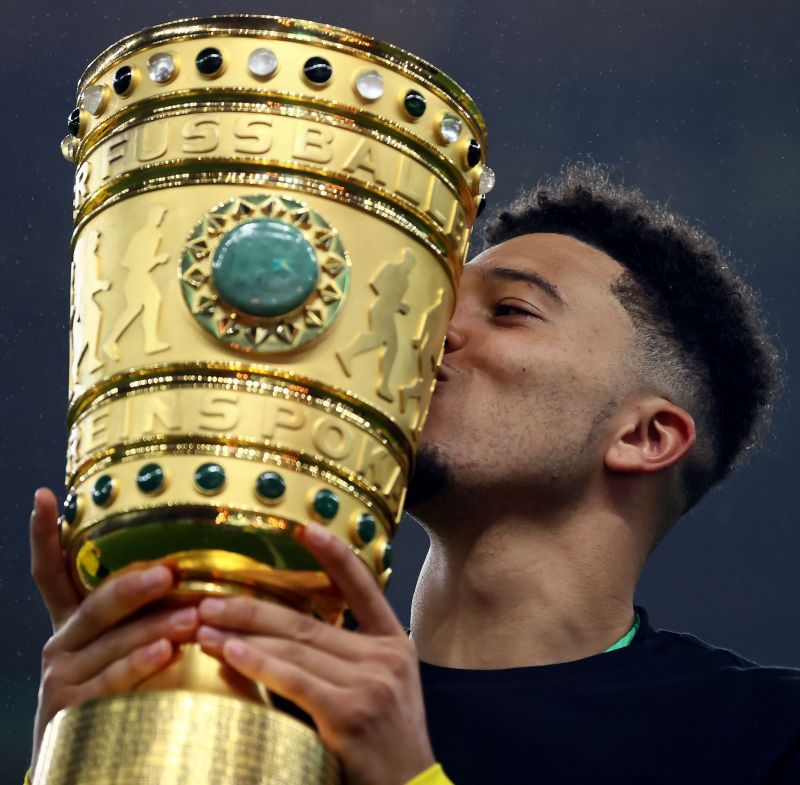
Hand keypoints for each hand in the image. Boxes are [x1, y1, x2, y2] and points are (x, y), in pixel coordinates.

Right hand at [29, 488, 198, 773]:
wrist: (86, 761)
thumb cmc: (125, 689)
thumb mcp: (128, 645)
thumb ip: (148, 613)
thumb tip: (193, 569)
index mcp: (73, 622)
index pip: (51, 572)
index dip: (45, 535)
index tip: (43, 496)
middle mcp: (61, 643)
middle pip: (96, 605)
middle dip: (134, 587)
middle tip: (171, 573)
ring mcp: (61, 677)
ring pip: (111, 643)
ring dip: (153, 627)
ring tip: (191, 619)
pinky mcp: (69, 710)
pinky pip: (109, 682)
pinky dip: (137, 666)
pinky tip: (165, 653)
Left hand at [197, 523, 434, 784]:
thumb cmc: (384, 744)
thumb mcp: (370, 692)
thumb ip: (324, 665)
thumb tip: (252, 642)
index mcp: (393, 642)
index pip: (362, 586)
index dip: (334, 554)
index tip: (306, 527)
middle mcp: (384, 655)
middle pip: (307, 620)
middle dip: (252, 608)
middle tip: (209, 598)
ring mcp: (371, 682)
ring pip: (296, 648)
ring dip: (244, 635)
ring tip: (204, 626)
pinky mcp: (351, 713)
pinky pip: (294, 681)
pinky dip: (259, 664)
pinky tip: (229, 653)